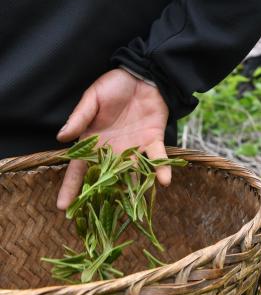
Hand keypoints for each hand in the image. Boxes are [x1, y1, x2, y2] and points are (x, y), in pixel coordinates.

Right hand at [56, 69, 169, 209]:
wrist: (142, 74)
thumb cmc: (113, 86)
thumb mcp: (91, 98)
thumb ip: (79, 118)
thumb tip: (62, 137)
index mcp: (94, 142)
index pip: (79, 168)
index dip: (71, 187)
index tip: (63, 207)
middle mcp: (114, 150)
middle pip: (106, 178)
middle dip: (102, 198)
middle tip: (97, 220)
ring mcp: (135, 147)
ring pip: (133, 173)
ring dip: (134, 190)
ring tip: (133, 211)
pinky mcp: (154, 139)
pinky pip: (157, 157)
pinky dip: (161, 168)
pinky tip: (164, 181)